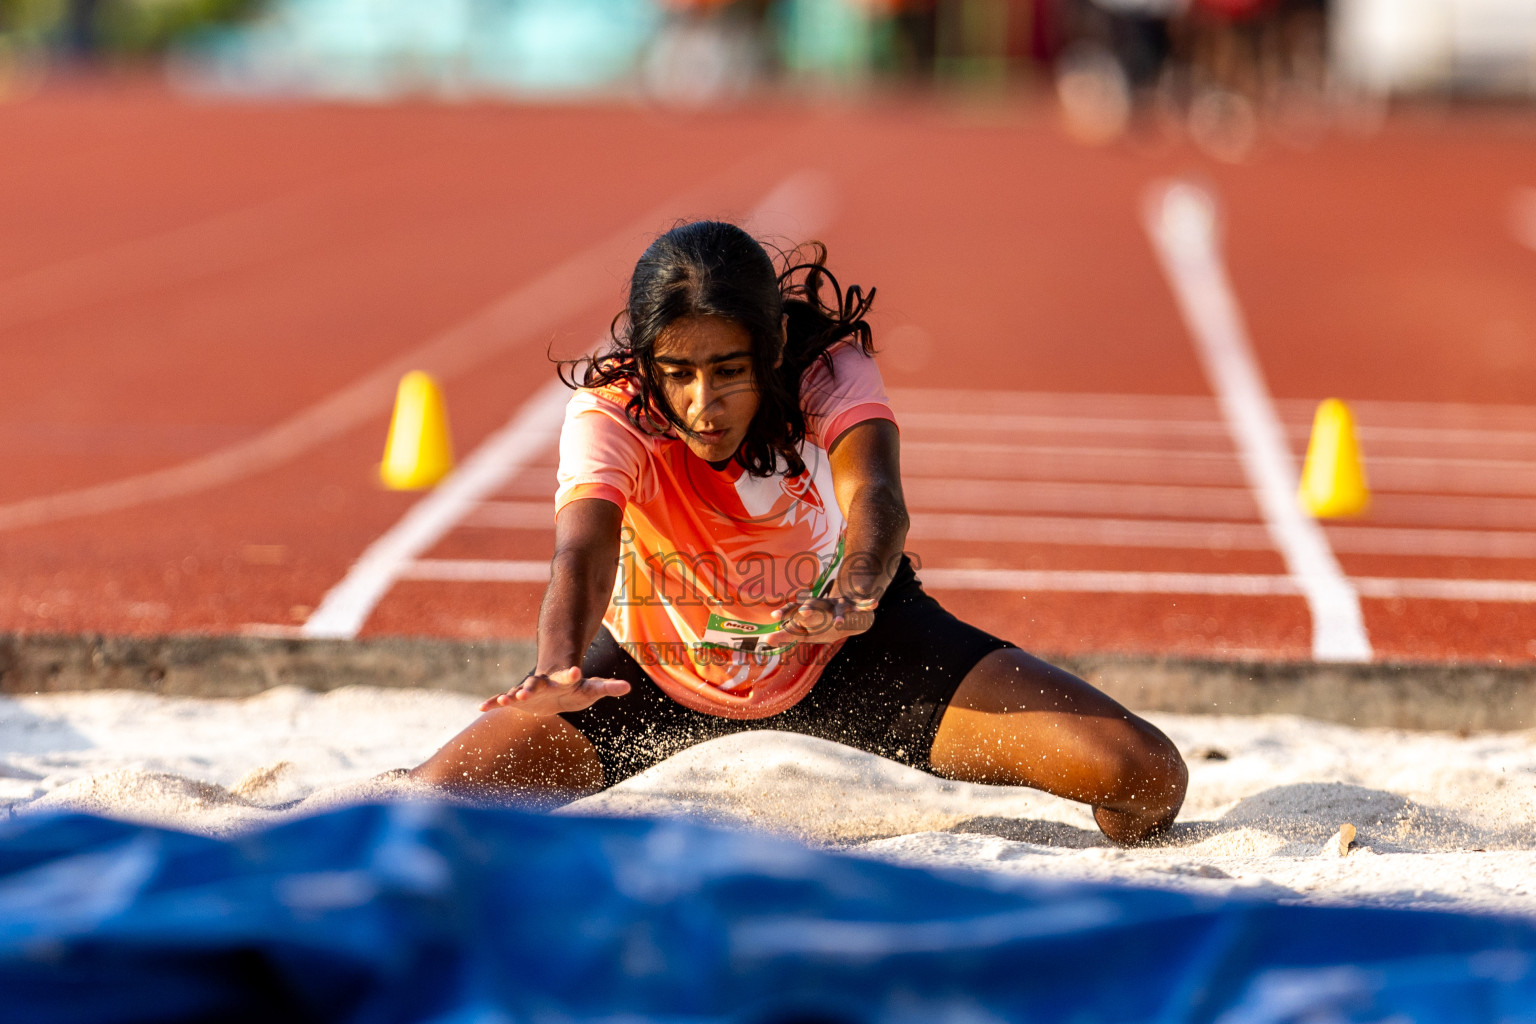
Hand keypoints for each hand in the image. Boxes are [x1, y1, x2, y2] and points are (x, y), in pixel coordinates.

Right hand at [478, 666, 629, 715]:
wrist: (554, 688)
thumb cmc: (576, 690)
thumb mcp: (592, 690)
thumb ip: (608, 687)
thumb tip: (629, 687)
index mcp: (562, 681)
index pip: (568, 676)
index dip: (572, 674)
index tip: (577, 671)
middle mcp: (542, 684)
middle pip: (535, 684)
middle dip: (529, 688)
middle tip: (523, 693)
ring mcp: (527, 691)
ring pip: (517, 692)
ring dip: (510, 695)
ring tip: (505, 700)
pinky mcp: (516, 700)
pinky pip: (502, 700)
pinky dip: (493, 703)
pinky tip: (482, 707)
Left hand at [771, 591, 875, 642]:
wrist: (847, 607)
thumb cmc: (822, 621)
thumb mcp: (805, 629)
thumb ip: (786, 634)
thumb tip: (765, 641)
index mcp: (809, 610)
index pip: (795, 610)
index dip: (785, 612)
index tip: (774, 616)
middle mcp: (822, 604)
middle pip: (815, 606)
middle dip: (809, 609)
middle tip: (802, 613)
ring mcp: (838, 604)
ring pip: (838, 608)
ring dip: (839, 615)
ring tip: (838, 624)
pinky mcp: (854, 606)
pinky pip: (862, 605)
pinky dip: (867, 603)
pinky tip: (874, 603)